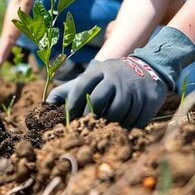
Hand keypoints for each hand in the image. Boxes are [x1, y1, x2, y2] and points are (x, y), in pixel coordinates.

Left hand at [48, 26, 194, 127]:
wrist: (148, 67)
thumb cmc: (110, 78)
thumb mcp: (91, 77)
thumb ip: (69, 90)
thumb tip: (45, 103)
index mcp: (99, 71)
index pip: (81, 88)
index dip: (72, 106)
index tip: (69, 120)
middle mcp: (116, 78)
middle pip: (98, 102)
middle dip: (91, 117)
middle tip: (89, 125)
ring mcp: (133, 88)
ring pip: (118, 114)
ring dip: (111, 124)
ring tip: (107, 125)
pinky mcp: (149, 99)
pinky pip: (136, 121)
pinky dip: (128, 127)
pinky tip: (124, 125)